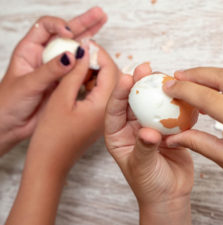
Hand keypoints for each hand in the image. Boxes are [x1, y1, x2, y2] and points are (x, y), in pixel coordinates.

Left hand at [0, 7, 107, 155]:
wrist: (11, 125)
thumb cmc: (8, 103)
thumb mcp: (28, 84)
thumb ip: (50, 70)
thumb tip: (72, 56)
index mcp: (30, 51)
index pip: (45, 27)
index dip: (59, 26)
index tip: (70, 35)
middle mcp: (44, 57)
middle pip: (65, 34)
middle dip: (82, 23)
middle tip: (99, 14)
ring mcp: (56, 69)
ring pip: (75, 49)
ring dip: (89, 36)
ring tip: (102, 22)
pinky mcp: (64, 81)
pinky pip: (79, 68)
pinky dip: (89, 61)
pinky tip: (98, 53)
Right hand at [5, 41, 118, 224]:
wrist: (51, 163)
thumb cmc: (52, 137)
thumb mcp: (61, 99)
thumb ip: (74, 73)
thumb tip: (84, 51)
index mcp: (105, 106)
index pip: (113, 71)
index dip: (100, 54)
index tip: (86, 44)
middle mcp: (111, 111)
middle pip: (115, 77)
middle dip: (101, 61)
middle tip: (83, 51)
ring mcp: (106, 116)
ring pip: (110, 85)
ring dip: (98, 71)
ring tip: (80, 62)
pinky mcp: (100, 118)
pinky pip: (103, 95)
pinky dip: (95, 83)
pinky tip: (82, 79)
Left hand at [105, 63, 192, 224]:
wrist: (170, 195)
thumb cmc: (149, 185)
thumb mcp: (142, 167)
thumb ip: (144, 148)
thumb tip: (149, 131)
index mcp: (118, 135)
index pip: (114, 110)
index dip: (119, 93)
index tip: (127, 78)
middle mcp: (132, 128)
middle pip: (133, 101)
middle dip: (138, 83)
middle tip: (144, 68)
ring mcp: (150, 127)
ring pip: (152, 103)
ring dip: (157, 89)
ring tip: (162, 73)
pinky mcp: (167, 129)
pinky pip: (169, 112)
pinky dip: (174, 102)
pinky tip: (179, 90)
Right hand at [163, 67, 222, 220]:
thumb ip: (197, 143)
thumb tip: (172, 136)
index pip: (210, 98)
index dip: (185, 90)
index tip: (169, 87)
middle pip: (222, 77)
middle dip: (195, 74)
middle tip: (176, 77)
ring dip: (209, 75)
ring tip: (189, 80)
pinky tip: (210, 88)